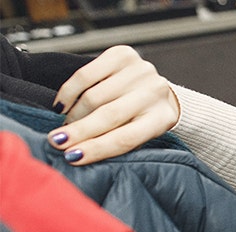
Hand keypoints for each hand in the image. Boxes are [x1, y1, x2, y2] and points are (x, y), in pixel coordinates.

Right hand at [47, 45, 179, 165]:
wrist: (154, 89)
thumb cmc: (142, 117)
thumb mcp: (139, 134)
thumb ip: (116, 142)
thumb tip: (77, 153)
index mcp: (162, 118)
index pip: (126, 138)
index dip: (96, 148)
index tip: (71, 156)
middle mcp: (155, 92)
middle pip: (109, 115)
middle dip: (79, 131)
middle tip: (56, 141)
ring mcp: (140, 71)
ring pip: (93, 96)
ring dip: (73, 113)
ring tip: (64, 123)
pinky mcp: (123, 54)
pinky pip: (85, 75)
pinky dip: (69, 91)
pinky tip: (63, 104)